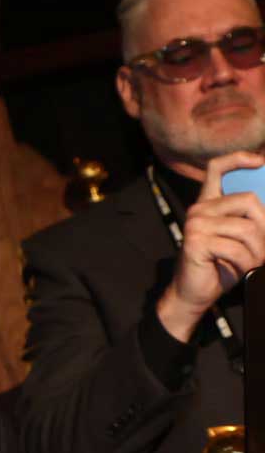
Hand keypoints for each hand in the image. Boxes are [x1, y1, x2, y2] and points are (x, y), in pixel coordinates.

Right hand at [156, 150, 264, 342]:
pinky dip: (245, 263)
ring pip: (247, 228)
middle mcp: (199, 209)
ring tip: (251, 263)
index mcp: (209, 203)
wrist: (195, 293)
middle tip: (262, 250)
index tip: (260, 162)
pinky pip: (235, 248)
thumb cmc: (222, 264)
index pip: (217, 168)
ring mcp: (195, 224)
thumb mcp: (241, 237)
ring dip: (258, 251)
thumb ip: (251, 218)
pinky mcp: (195, 241)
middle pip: (248, 200)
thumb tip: (264, 206)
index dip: (238, 159)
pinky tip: (238, 269)